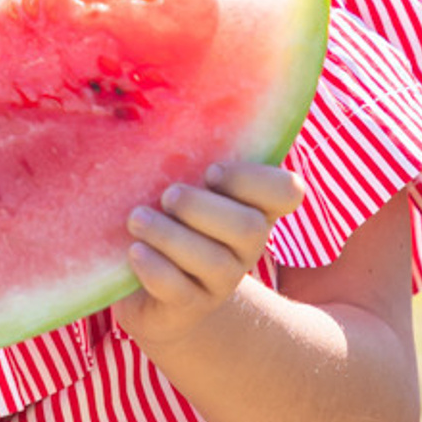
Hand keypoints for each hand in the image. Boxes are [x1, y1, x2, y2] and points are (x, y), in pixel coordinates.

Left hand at [110, 161, 305, 353]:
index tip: (211, 172)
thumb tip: (155, 114)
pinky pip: (179, 290)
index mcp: (252, 208)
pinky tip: (135, 251)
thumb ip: (185, 160)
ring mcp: (220, 281)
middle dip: (202, 207)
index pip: (286, 192)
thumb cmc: (168, 222)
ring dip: (170, 235)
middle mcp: (245, 247)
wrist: (150, 291)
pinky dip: (155, 267)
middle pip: (249, 228)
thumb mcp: (182, 189)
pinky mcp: (188, 307)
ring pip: (214, 262)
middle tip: (166, 196)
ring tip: (137, 219)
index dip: (253, 179)